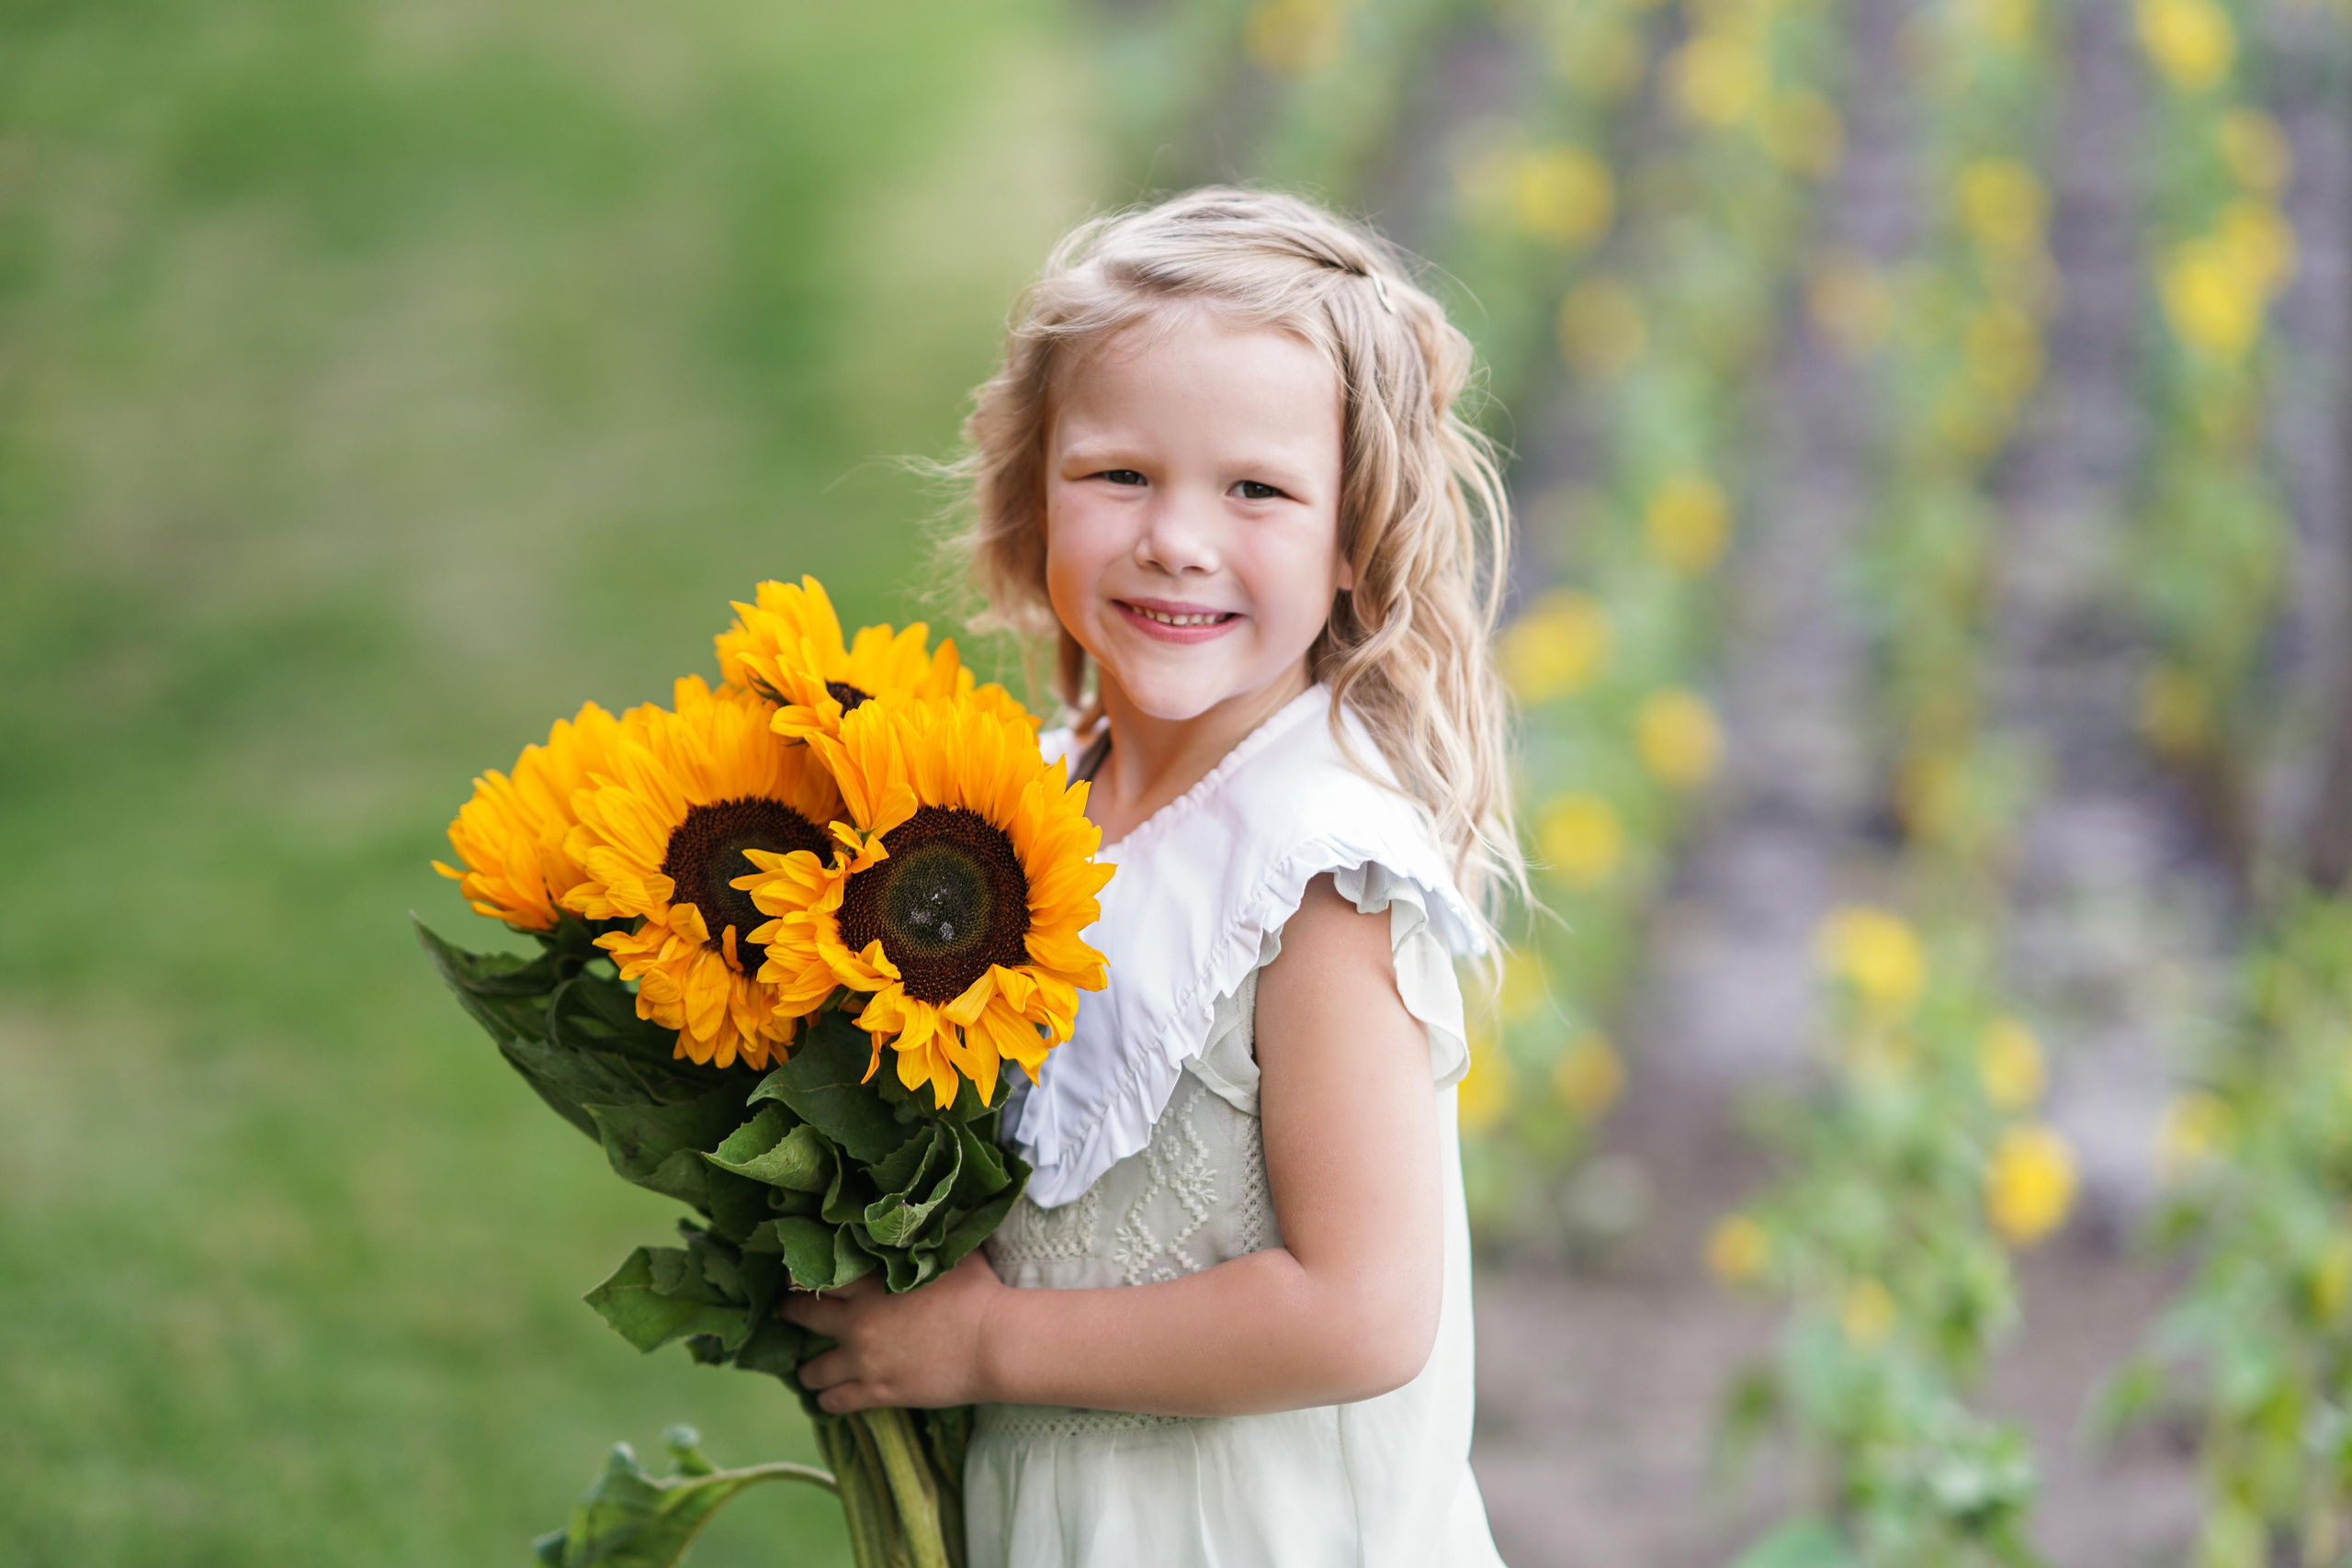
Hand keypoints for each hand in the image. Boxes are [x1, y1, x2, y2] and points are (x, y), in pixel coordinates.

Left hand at [780, 1249, 1005, 1412]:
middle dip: (791, 1315)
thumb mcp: (948, 1257)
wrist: (993, 1343)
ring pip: (814, 1370)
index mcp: (870, 1284)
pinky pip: (837, 1401)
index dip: (801, 1276)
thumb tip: (924, 1224)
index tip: (794, 1276)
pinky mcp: (879, 1392)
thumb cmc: (977, 1292)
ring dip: (807, 1370)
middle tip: (786, 1314)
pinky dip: (827, 1400)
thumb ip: (924, 1247)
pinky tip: (826, 1399)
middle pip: (805, 1318)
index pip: (819, 1276)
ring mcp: (865, 1361)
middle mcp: (858, 1322)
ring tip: (806, 1371)